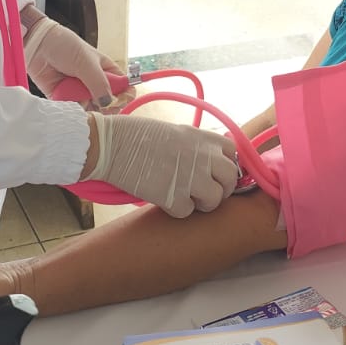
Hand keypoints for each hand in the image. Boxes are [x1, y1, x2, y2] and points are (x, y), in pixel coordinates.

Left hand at [24, 15, 123, 105]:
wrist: (38, 45)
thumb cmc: (65, 46)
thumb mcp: (86, 62)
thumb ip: (99, 84)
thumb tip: (108, 103)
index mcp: (105, 69)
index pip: (123, 86)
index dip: (124, 96)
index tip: (119, 101)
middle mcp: (94, 81)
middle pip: (108, 102)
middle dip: (105, 106)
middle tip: (101, 107)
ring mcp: (79, 90)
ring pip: (91, 108)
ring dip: (88, 108)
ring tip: (82, 101)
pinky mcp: (65, 97)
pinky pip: (73, 109)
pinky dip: (73, 110)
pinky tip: (72, 105)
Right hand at [88, 112, 238, 216]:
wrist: (112, 144)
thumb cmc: (139, 136)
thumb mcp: (177, 132)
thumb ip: (200, 145)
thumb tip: (217, 156)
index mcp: (204, 137)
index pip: (233, 154)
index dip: (224, 167)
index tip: (213, 173)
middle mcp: (203, 156)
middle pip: (229, 180)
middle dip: (219, 189)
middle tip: (202, 192)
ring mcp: (191, 177)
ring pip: (214, 200)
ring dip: (201, 203)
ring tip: (184, 197)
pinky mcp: (174, 197)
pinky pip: (188, 212)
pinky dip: (177, 210)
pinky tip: (164, 199)